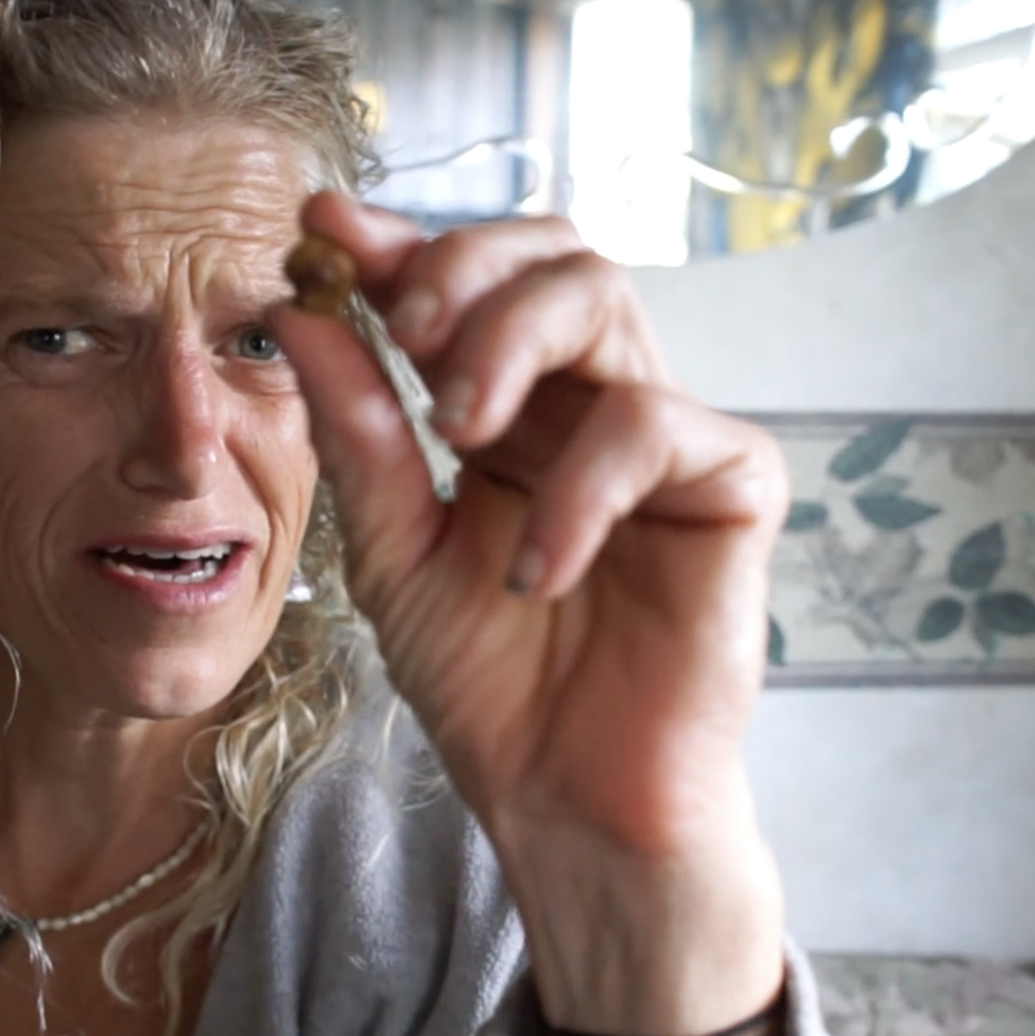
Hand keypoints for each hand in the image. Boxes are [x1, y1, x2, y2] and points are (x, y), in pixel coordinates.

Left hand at [271, 194, 787, 1035]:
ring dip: (512, 343)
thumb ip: (359, 435)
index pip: (471, 289)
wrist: (566, 806)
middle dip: (464, 268)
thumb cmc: (493, 689)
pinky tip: (537, 572)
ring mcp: (667, 440)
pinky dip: (581, 486)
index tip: (323, 229)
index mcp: (516, 413)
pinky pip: (661, 424)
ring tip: (459, 437)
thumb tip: (300, 310)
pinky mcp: (733, 490)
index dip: (402, 246)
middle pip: (553, 255)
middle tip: (410, 331)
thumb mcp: (393, 553)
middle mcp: (592, 406)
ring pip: (607, 299)